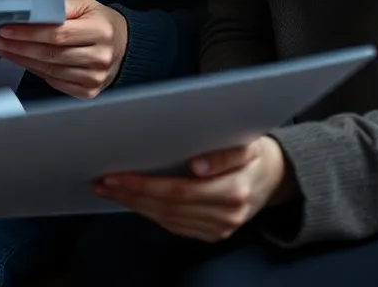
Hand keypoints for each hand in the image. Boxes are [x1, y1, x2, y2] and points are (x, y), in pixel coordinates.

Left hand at [0, 0, 127, 98]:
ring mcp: (94, 77)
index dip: (29, 33)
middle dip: (19, 47)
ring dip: (22, 60)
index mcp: (100, 31)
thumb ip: (61, 6)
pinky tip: (23, 61)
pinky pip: (54, 82)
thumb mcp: (86, 5)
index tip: (6, 30)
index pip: (57, 34)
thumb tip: (32, 10)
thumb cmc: (101, 22)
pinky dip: (35, 71)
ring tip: (4, 50)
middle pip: (50, 54)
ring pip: (49, 70)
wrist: (124, 45)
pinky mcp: (88, 91)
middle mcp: (99, 57)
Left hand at [93, 137, 293, 242]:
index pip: (178, 191)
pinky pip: (174, 226)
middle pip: (168, 207)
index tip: (116, 175)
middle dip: (131, 194)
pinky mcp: (212, 234)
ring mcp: (219, 229)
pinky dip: (149, 213)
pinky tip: (132, 200)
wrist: (275, 177)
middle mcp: (226, 216)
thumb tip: (197, 166)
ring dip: (135, 205)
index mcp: (234, 191)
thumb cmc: (254, 152)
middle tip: (102, 181)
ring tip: (109, 189)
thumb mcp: (247, 143)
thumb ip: (224, 154)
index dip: (144, 185)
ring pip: (167, 219)